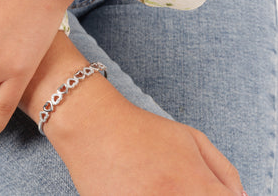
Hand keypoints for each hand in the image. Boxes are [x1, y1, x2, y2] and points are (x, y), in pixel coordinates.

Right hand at [20, 33, 244, 194]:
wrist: (90, 125)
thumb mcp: (192, 138)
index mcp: (196, 188)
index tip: (200, 187)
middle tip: (168, 181)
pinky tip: (132, 187)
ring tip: (148, 182)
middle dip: (190, 195)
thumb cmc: (142, 129)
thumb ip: (224, 172)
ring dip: (160, 195)